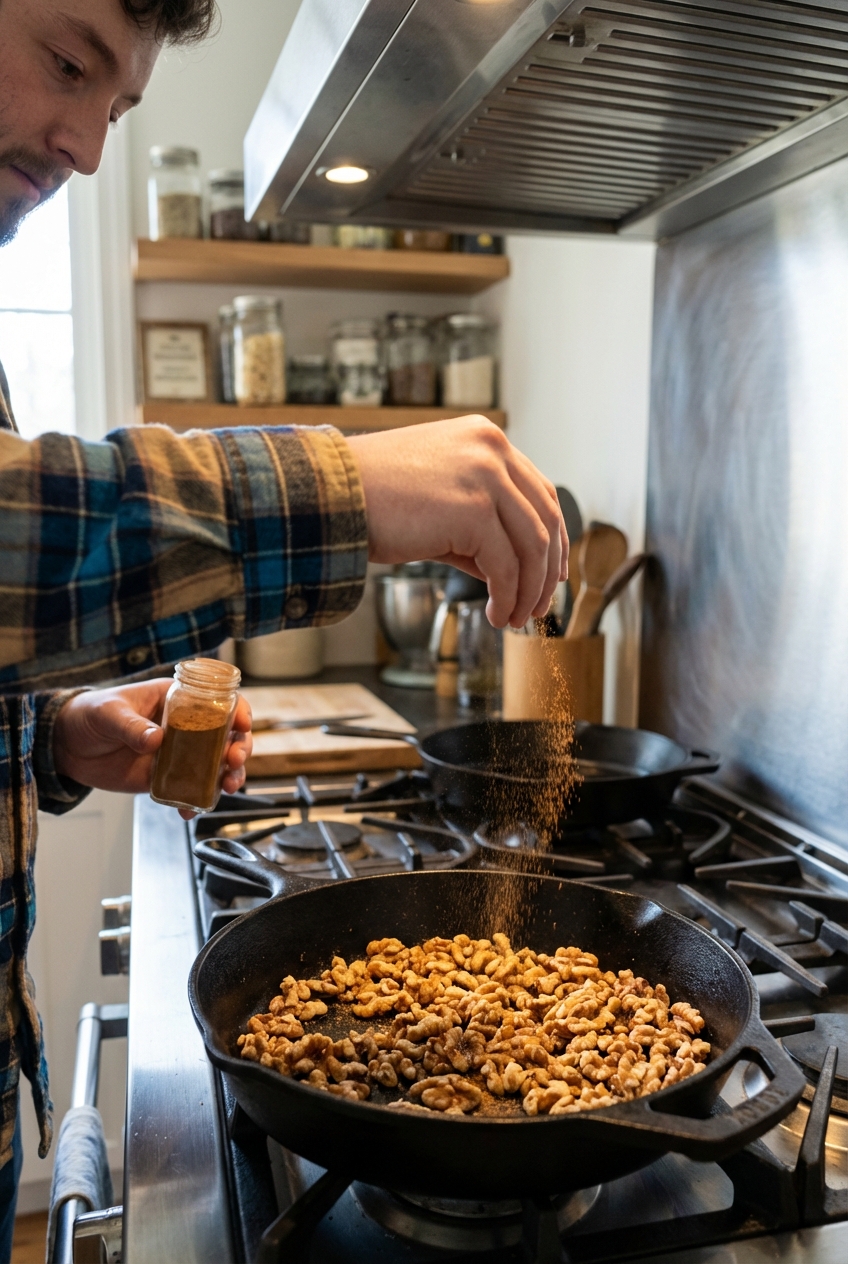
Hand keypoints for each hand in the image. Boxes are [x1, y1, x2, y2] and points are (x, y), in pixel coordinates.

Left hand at [52, 680, 252, 818]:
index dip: (237, 710)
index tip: (242, 724)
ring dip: (227, 777)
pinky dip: (195, 801)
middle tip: (233, 761)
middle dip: (238, 749)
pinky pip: (188, 789)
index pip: (218, 701)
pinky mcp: (165, 776)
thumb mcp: (109, 713)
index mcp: (177, 699)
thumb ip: (132, 726)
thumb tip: (156, 740)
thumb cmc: (90, 714)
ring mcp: (178, 753)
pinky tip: (190, 810)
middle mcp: (185, 726)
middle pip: (226, 736)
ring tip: (226, 787)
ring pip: (215, 765)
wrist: (68, 746)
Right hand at [346, 417, 566, 627]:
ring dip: (529, 591)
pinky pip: (506, 565)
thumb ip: (481, 524)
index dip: (554, 538)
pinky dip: (508, 596)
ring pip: (533, 546)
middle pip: (545, 518)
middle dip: (547, 570)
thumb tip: (513, 570)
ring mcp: (485, 476)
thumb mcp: (440, 501)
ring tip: (515, 617)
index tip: (551, 573)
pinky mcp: (472, 510)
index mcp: (485, 438)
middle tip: (538, 605)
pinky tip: (498, 614)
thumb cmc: (373, 498)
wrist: (329, 495)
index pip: (540, 492)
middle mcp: (491, 449)